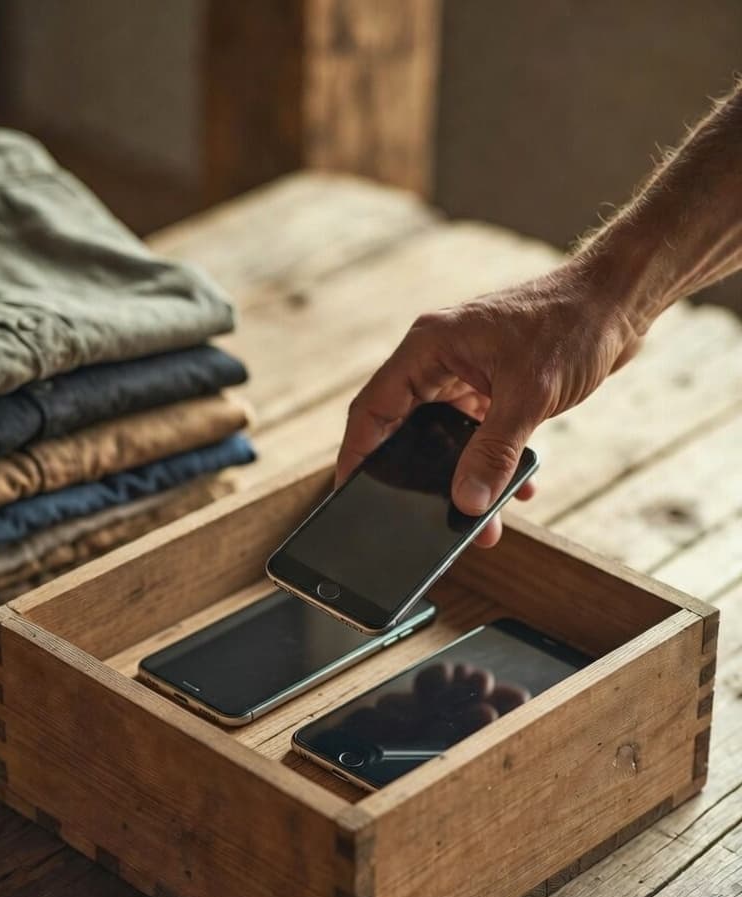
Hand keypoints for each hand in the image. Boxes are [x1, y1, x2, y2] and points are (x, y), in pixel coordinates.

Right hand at [337, 260, 640, 546]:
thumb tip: (467, 504)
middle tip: (418, 520)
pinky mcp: (493, 389)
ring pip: (444, 440)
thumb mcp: (529, 396)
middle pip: (405, 431)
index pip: (373, 408)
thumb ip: (494, 453)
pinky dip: (492, 464)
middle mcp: (439, 360)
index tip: (349, 494)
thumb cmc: (572, 325)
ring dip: (461, 478)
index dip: (357, 454)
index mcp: (429, 347)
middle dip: (415, 479)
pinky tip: (515, 490)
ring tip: (478, 519)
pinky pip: (477, 437)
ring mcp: (466, 374)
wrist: (620, 302)